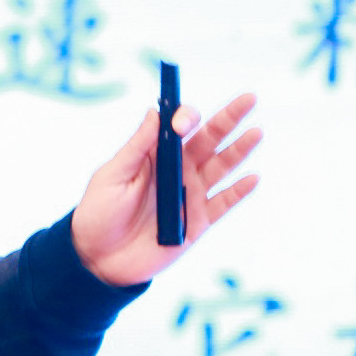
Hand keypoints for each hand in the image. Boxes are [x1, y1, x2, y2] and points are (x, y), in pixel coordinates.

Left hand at [70, 92, 261, 286]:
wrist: (99, 257)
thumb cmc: (99, 212)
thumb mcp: (113, 175)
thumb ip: (138, 147)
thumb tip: (156, 112)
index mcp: (155, 155)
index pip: (179, 127)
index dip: (185, 117)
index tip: (181, 124)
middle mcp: (177, 170)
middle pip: (208, 139)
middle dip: (229, 118)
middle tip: (249, 98)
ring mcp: (190, 195)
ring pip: (221, 167)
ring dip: (239, 150)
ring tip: (256, 132)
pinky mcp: (197, 221)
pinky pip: (223, 203)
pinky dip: (239, 191)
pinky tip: (253, 177)